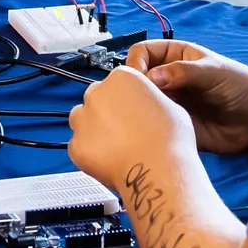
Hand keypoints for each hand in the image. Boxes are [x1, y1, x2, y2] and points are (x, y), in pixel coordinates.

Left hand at [68, 65, 195, 193]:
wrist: (158, 170)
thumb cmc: (169, 141)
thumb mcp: (171, 106)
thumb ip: (150, 100)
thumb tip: (148, 106)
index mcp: (122, 78)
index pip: (116, 81)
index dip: (124, 98)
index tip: (130, 109)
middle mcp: (98, 93)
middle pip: (96, 97)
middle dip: (107, 111)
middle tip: (124, 129)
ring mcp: (84, 118)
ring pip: (82, 118)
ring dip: (94, 128)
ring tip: (116, 145)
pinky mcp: (76, 144)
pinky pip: (79, 145)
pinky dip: (90, 152)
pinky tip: (110, 159)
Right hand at [129, 40, 247, 159]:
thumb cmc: (240, 86)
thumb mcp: (212, 71)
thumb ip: (182, 72)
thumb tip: (149, 78)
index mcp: (174, 57)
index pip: (143, 53)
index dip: (136, 63)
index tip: (137, 78)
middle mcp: (167, 78)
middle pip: (137, 78)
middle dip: (134, 88)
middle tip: (138, 101)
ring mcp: (169, 102)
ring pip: (141, 102)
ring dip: (139, 108)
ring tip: (144, 117)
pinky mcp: (172, 124)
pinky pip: (152, 124)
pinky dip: (147, 126)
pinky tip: (150, 131)